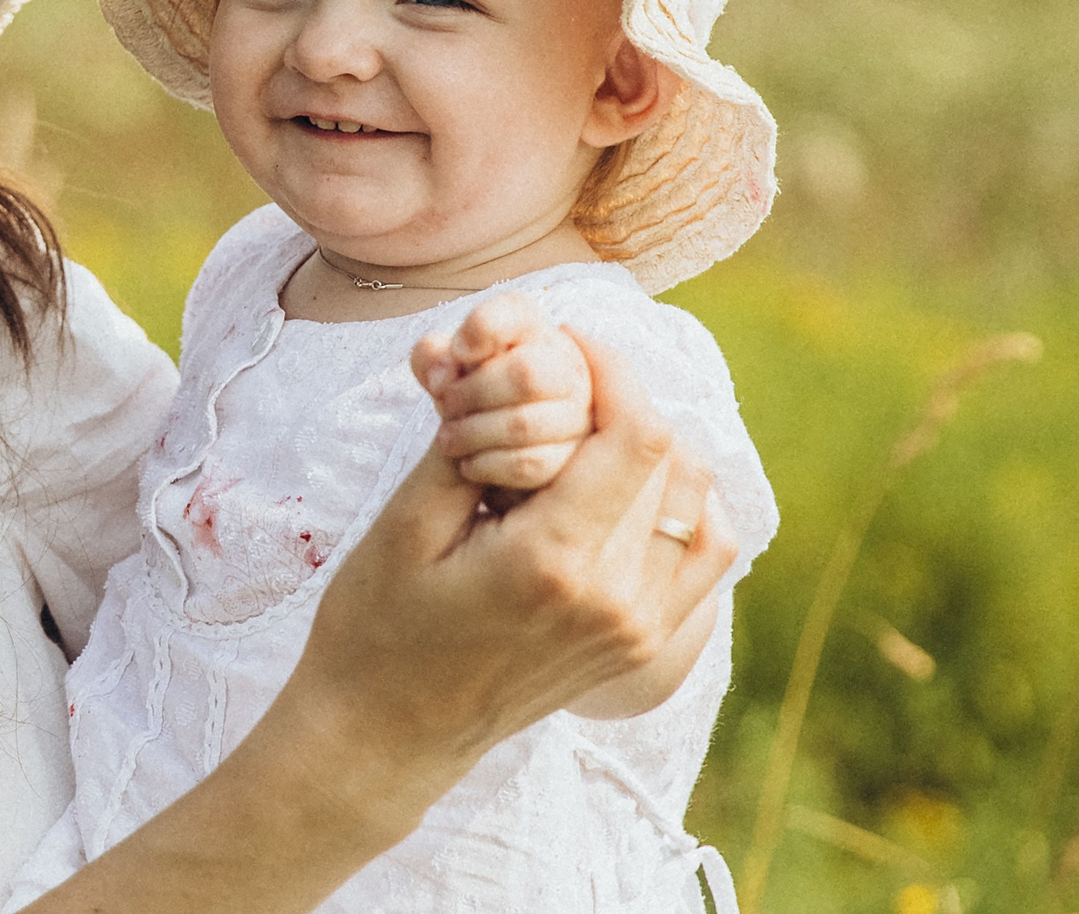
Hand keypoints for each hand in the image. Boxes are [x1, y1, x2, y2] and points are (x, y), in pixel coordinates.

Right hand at [16, 333, 736, 913]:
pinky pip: (703, 556)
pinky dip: (683, 506)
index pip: (637, 434)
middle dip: (625, 399)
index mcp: (554, 563)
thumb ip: (469, 444)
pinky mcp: (641, 645)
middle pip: (674, 459)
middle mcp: (615, 599)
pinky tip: (623, 487)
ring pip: (701, 503)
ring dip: (657, 450)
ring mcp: (638, 629)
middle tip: (566, 377)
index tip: (566, 342)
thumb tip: (506, 366)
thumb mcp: (404, 524)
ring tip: (590, 430)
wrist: (385, 736)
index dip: (613, 369)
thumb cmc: (375, 627)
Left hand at [410, 293, 592, 503]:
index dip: (481, 329)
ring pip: (524, 425)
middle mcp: (565, 363)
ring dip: (472, 434)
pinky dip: (488, 465)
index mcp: (530, 328)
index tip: (457, 352)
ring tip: (447, 439)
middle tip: (444, 405)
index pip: (515, 312)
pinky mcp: (574, 456)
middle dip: (471, 394)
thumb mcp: (440, 364)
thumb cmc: (467, 387)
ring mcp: (578, 411)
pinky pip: (530, 464)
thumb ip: (431, 356)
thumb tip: (444, 376)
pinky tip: (469, 463)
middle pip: (526, 374)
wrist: (488, 438)